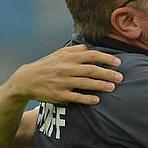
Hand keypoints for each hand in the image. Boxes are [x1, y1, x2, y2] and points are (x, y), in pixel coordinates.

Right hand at [6, 45, 121, 105]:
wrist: (26, 80)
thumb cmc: (46, 66)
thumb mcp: (57, 55)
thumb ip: (73, 50)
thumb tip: (87, 47)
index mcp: (67, 58)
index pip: (91, 55)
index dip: (106, 58)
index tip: (118, 62)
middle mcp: (66, 69)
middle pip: (91, 70)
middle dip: (107, 73)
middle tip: (120, 77)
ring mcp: (62, 82)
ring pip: (85, 83)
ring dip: (100, 86)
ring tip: (112, 87)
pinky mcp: (58, 94)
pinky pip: (75, 97)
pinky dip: (87, 98)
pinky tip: (97, 100)